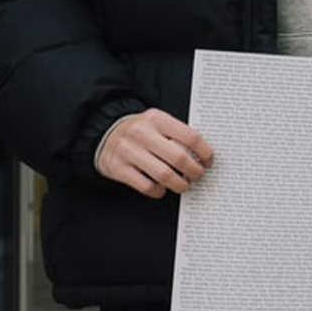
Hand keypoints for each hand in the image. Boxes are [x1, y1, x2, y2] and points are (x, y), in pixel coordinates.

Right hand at [94, 108, 215, 197]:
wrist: (103, 132)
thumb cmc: (140, 130)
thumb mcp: (157, 122)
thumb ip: (177, 133)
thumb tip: (203, 155)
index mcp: (157, 119)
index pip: (191, 137)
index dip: (205, 153)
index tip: (208, 162)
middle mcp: (142, 133)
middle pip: (179, 158)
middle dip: (194, 172)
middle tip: (197, 176)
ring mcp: (129, 151)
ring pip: (164, 175)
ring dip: (180, 184)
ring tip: (183, 184)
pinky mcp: (118, 168)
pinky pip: (146, 186)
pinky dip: (158, 191)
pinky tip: (162, 188)